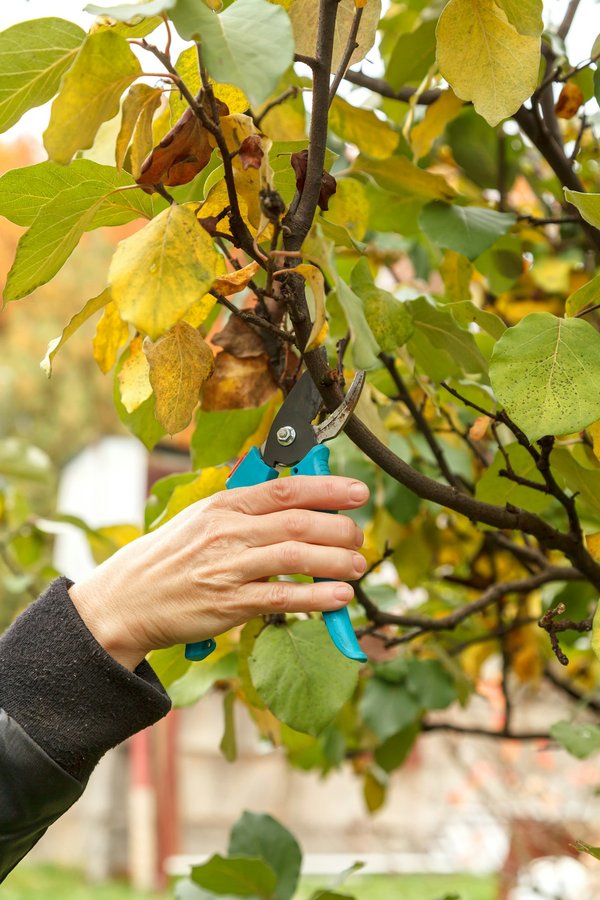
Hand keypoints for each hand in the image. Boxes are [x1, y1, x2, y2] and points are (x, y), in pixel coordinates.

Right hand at [68, 476, 368, 669]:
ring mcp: (228, 568)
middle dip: (339, 529)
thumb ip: (244, 510)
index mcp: (223, 506)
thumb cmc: (168, 558)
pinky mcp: (228, 604)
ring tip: (357, 567)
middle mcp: (227, 532)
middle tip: (358, 537)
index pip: (284, 490)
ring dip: (335, 562)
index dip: (327, 489)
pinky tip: (339, 597)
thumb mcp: (200, 520)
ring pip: (295, 558)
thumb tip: (295, 501)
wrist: (126, 600)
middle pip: (298, 523)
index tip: (357, 492)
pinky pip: (281, 598)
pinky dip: (316, 597)